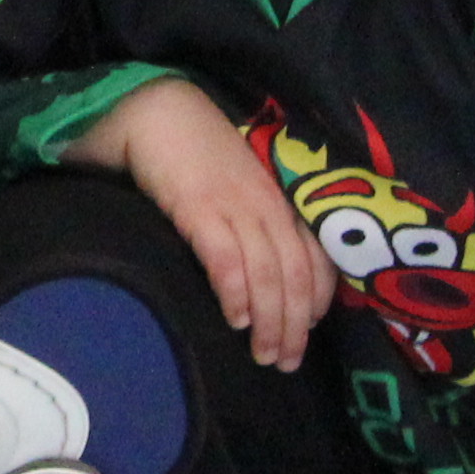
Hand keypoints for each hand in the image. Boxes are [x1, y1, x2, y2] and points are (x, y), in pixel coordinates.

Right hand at [77, 75, 335, 369]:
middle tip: (285, 362)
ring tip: (264, 356)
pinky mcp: (199, 207)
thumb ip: (256, 217)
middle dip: (295, 326)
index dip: (317, 300)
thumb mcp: (241, 183)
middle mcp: (267, 206)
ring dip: (271, 322)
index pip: (317, 257)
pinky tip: (235, 318)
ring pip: (267, 275)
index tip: (308, 330)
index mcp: (281, 200)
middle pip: (295, 275)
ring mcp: (235, 206)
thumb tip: (264, 272)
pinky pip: (225, 258)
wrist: (157, 111)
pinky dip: (235, 292)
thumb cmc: (197, 151)